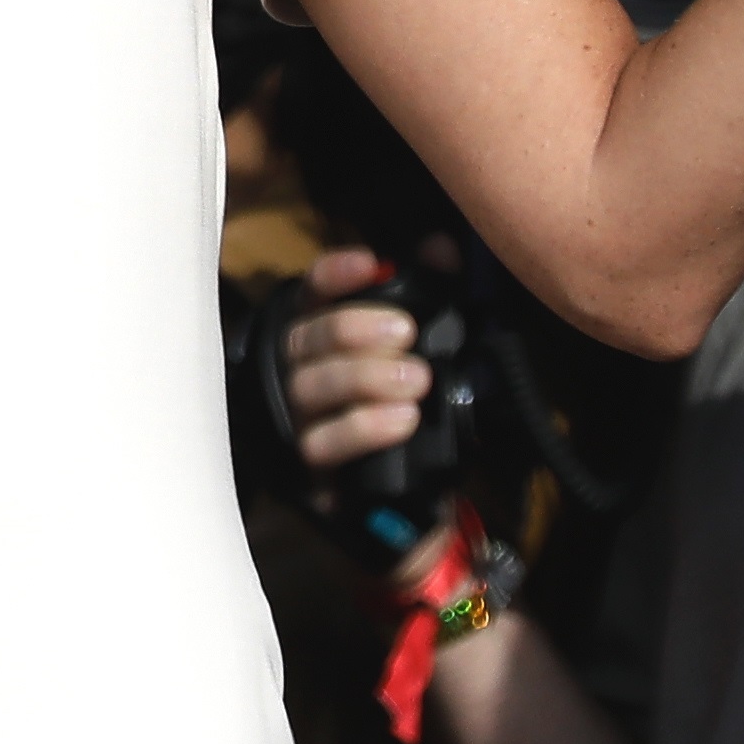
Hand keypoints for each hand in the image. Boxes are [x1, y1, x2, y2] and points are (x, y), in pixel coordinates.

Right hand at [281, 244, 435, 468]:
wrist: (406, 494)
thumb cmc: (406, 405)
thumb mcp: (424, 346)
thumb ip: (431, 293)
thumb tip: (443, 249)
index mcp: (323, 334)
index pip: (312, 292)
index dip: (334, 275)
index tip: (370, 263)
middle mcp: (300, 370)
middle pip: (308, 338)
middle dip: (355, 329)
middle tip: (405, 333)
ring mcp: (300, 417)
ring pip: (310, 388)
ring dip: (363, 378)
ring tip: (416, 380)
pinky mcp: (311, 465)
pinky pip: (321, 444)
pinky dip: (362, 428)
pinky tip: (402, 420)